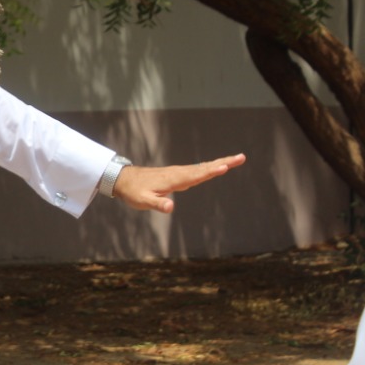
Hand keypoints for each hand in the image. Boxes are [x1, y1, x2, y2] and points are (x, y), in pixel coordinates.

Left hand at [112, 153, 245, 213]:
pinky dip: (209, 167)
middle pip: (205, 167)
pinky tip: (215, 167)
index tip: (225, 166)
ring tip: (236, 160)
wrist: (122, 180)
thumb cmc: (133, 192)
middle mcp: (178, 173)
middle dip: (224, 163)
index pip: (196, 175)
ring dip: (220, 163)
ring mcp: (178, 173)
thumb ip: (157, 204)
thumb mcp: (142, 201)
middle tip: (242, 157)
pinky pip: (197, 170)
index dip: (211, 172)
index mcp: (174, 179)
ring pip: (202, 167)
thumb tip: (170, 207)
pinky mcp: (176, 174)